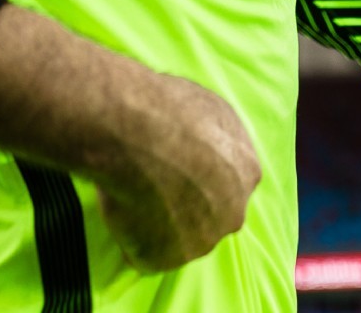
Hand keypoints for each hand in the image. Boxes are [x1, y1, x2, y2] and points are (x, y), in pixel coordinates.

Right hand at [0, 3, 261, 270]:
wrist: (131, 126)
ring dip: (158, 222)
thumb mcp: (205, 103)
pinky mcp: (164, 257)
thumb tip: (206, 134)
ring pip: (180, 237)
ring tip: (126, 195)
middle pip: (212, 214)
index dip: (202, 173)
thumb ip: (213, 129)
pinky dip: (131, 238)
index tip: (178, 166)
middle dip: (187, 203)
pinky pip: (147, 254)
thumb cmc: (162, 103)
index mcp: (247, 169)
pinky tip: (114, 209)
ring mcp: (200, 239)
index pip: (231, 180)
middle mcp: (233, 210)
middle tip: (152, 183)